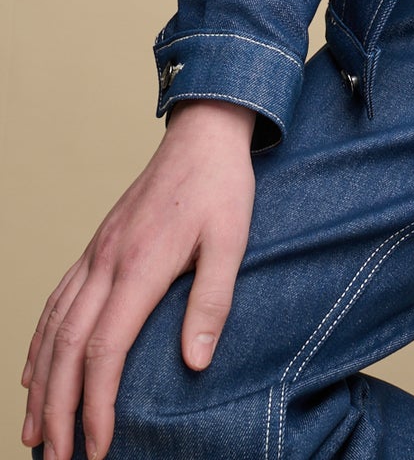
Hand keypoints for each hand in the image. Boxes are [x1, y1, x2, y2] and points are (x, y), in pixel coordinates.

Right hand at [21, 100, 256, 459]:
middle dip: (57, 411)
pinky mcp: (97, 247)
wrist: (205, 132)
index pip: (105, 351)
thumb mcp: (233, 240)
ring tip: (33, 434)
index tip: (98, 450)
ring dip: (39, 385)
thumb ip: (212, 301)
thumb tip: (194, 363)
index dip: (96, 405)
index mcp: (140, 266)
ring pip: (52, 328)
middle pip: (66, 349)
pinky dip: (39, 343)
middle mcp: (107, 263)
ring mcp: (96, 254)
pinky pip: (57, 301)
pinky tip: (33, 371)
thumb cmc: (223, 186)